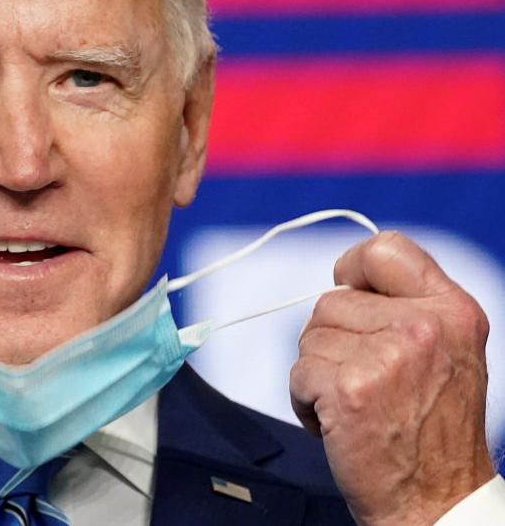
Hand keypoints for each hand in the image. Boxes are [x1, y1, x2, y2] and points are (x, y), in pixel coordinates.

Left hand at [290, 231, 494, 524]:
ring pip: (310, 338)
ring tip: (356, 405)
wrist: (435, 502)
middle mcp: (425, 327)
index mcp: (452, 310)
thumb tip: (345, 281)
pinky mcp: (350, 388)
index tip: (346, 288)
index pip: (385, 249)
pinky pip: (298, 374)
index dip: (352, 267)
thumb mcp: (446, 353)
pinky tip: (341, 425)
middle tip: (363, 381)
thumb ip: (406, 309)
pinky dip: (305, 402)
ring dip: (318, 374)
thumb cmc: (430, 432)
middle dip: (332, 341)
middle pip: (330, 301)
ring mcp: (388, 356)